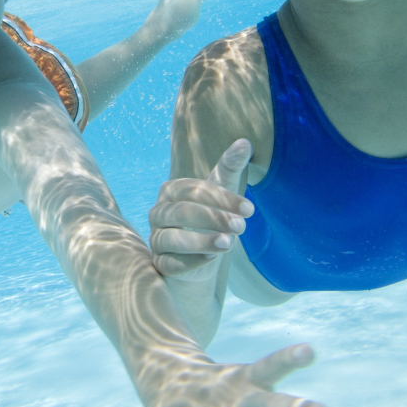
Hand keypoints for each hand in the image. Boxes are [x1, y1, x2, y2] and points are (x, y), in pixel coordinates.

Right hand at [150, 139, 253, 279]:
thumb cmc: (211, 218)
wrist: (200, 257)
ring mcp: (156, 239)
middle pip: (182, 212)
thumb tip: (245, 142)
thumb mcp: (222, 192)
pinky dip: (191, 262)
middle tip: (242, 227)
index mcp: (171, 191)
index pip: (194, 190)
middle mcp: (158, 212)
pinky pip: (170, 264)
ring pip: (172, 239)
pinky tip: (212, 259)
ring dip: (202, 241)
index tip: (250, 209)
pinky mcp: (159, 264)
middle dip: (214, 218)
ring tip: (229, 244)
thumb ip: (230, 167)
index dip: (222, 198)